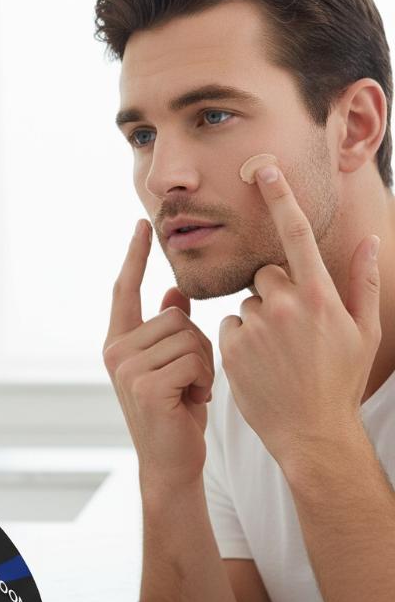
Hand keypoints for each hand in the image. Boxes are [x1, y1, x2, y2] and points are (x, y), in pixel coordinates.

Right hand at [103, 219, 215, 494]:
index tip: (141, 225)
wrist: (171, 464)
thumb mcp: (171, 365)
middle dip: (197, 344)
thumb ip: (168, 328)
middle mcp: (116, 352)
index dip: (134, 256)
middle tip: (191, 379)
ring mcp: (127, 369)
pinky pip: (194, 359)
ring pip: (189, 336)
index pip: (124, 290)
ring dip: (203, 364)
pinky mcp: (146, 385)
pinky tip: (193, 402)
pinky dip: (205, 380)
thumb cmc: (175, 412)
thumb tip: (175, 292)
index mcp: (118, 343)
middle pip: (176, 315)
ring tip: (192, 392)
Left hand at [219, 164, 381, 468]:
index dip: (280, 199)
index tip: (263, 170)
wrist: (311, 432)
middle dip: (275, 291)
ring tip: (278, 352)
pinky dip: (242, 338)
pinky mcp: (231, 346)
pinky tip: (259, 363)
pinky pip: (231, 326)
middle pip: (266, 274)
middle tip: (292, 327)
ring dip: (259, 318)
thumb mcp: (364, 333)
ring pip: (248, 302)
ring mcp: (256, 327)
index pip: (296, 236)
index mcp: (320, 296)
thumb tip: (369, 241)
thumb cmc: (340, 381)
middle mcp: (284, 305)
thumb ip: (363, 283)